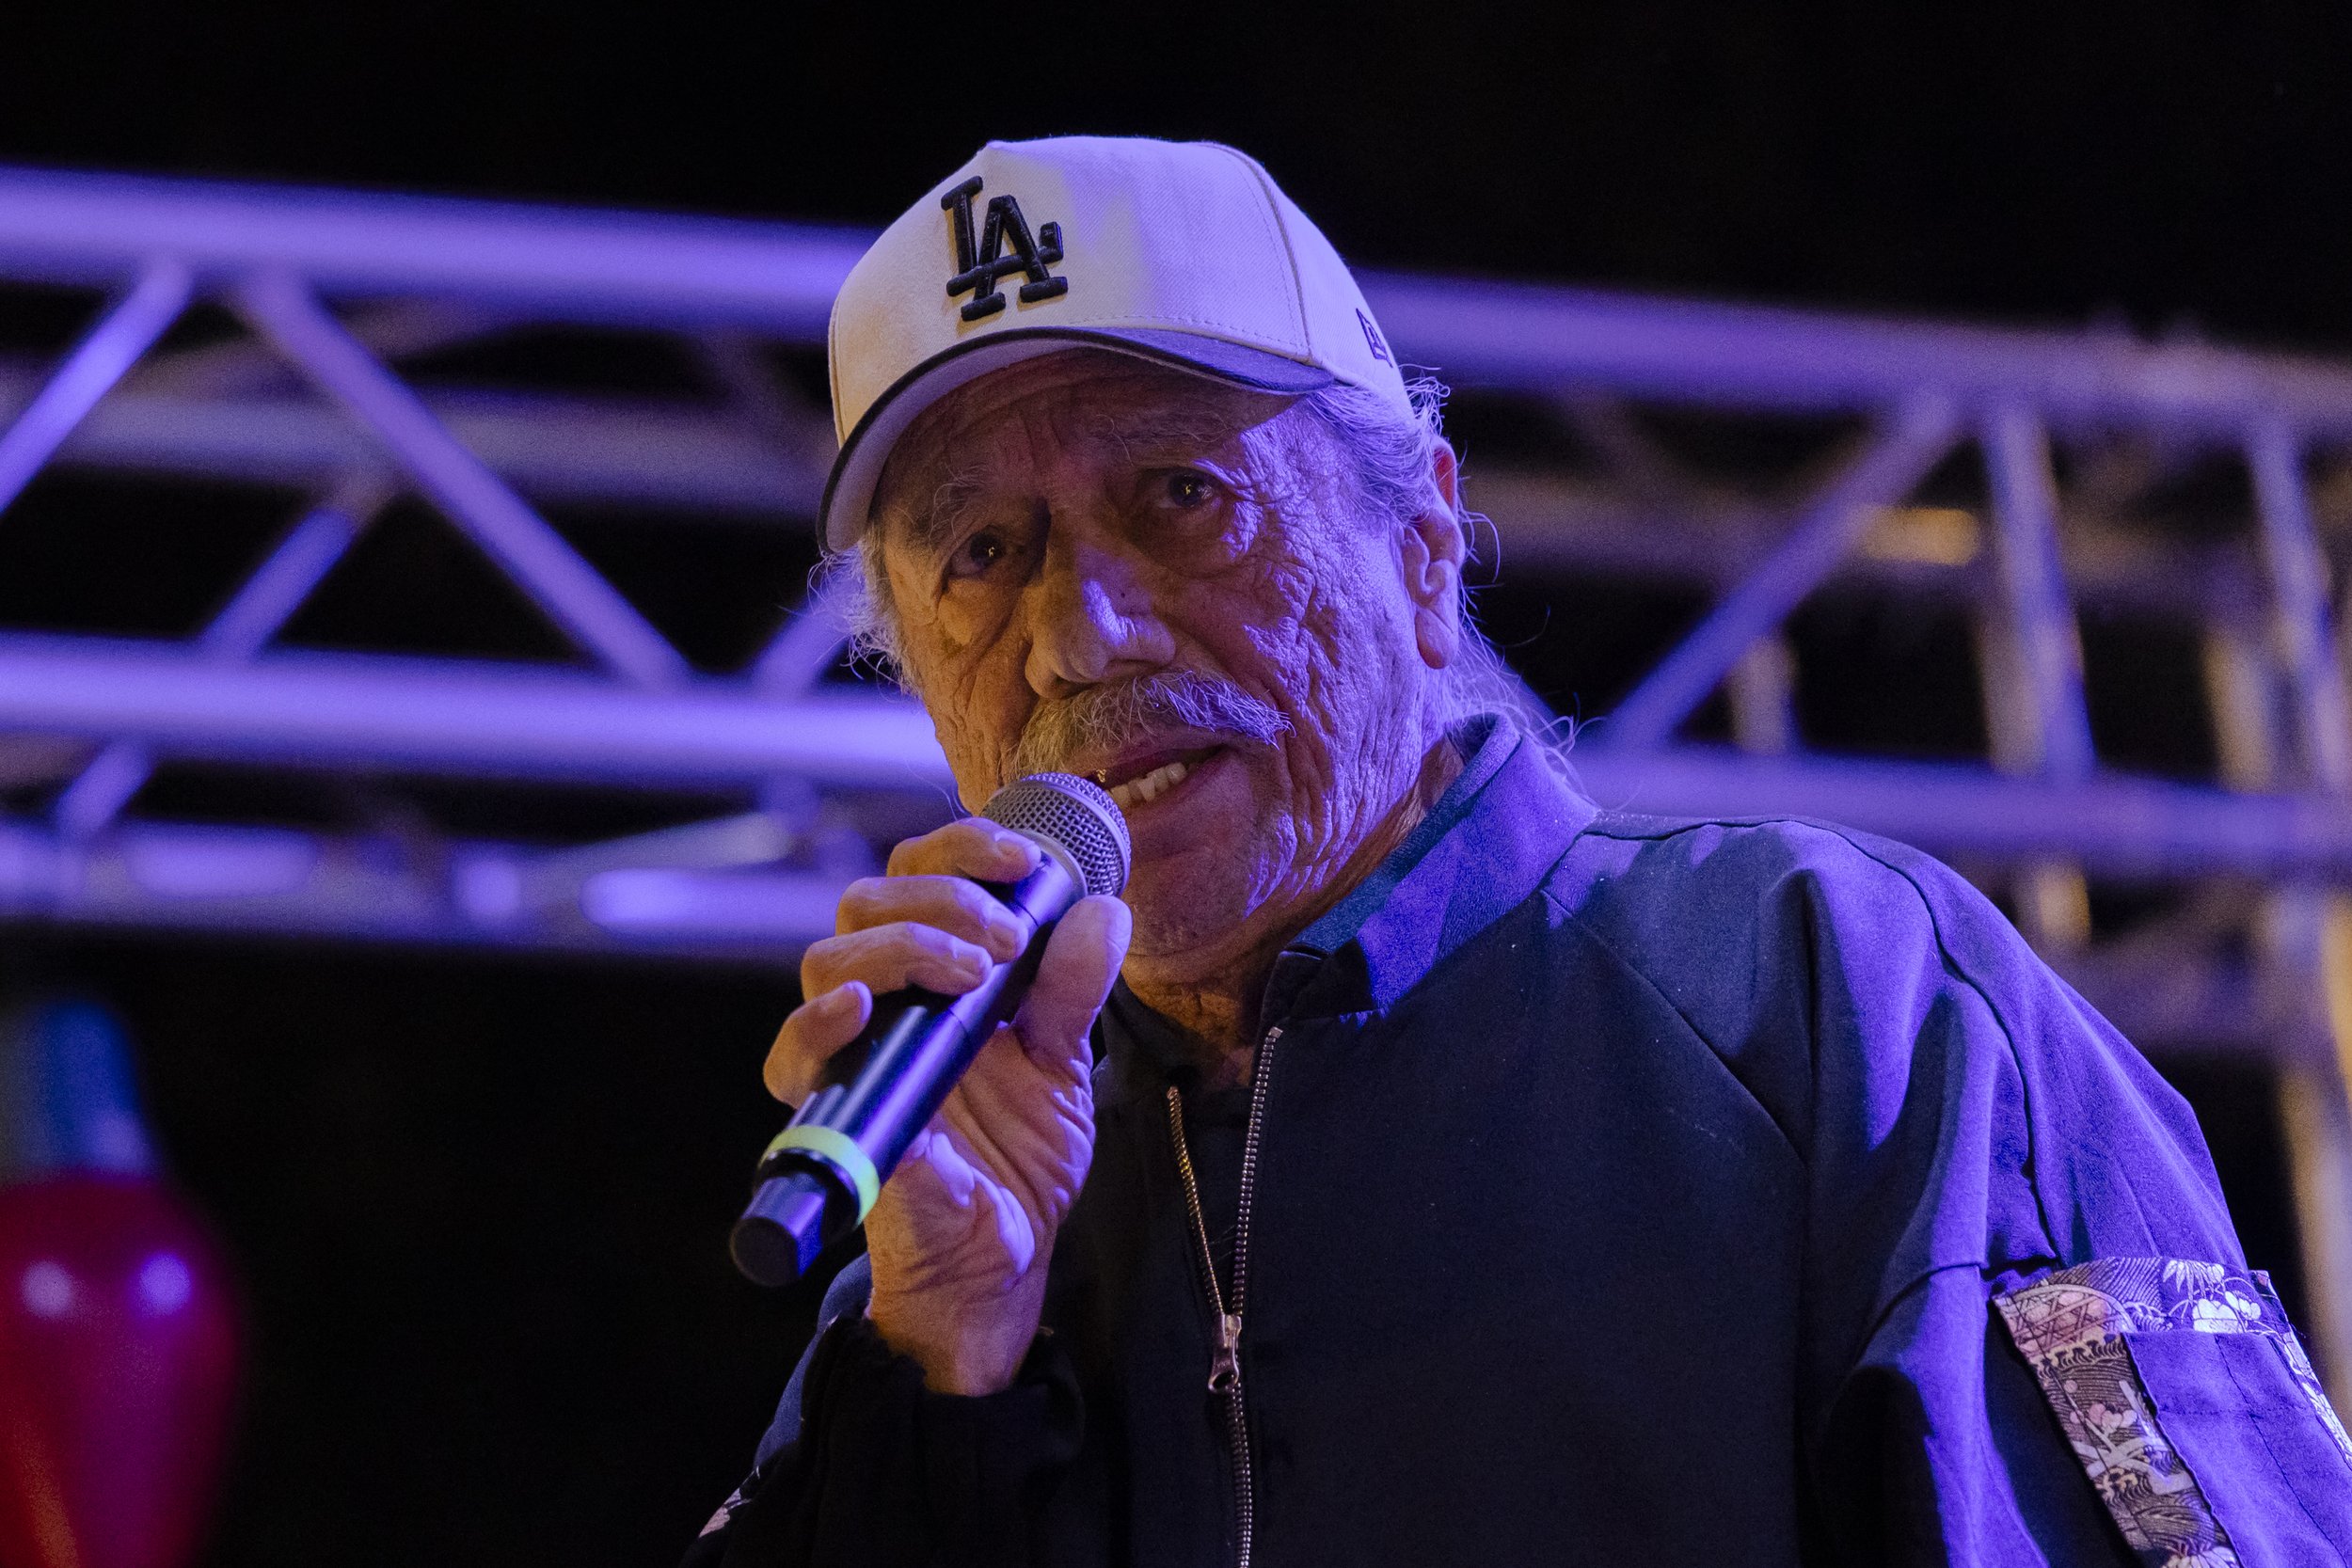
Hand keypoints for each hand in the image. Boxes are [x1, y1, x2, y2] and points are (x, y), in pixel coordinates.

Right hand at [764, 818, 1128, 1394]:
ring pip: (829, 959)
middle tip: (1007, 941)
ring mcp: (857, 1056)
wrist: (1005, 1258)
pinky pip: (792, 1059)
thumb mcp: (1063, 1062)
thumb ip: (1073, 985)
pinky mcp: (839, 1114)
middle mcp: (884, 1006)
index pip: (916, 875)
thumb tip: (1103, 909)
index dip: (961, 849)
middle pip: (865, 902)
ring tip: (975, 974)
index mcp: (932, 976)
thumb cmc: (1017, 1157)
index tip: (1025, 862)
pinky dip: (819, 1024)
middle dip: (942, 899)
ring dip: (903, 946)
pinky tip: (862, 1008)